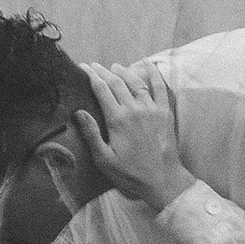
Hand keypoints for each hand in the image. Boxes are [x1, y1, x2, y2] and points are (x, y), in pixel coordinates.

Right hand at [84, 61, 192, 210]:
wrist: (162, 179)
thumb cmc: (130, 173)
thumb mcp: (104, 159)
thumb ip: (92, 134)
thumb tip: (79, 112)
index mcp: (117, 119)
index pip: (101, 90)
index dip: (91, 76)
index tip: (83, 67)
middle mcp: (134, 109)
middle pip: (117, 82)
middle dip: (104, 71)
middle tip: (94, 65)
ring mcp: (151, 108)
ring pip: (135, 82)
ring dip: (124, 71)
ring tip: (114, 66)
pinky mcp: (165, 111)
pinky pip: (159, 86)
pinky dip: (153, 73)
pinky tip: (148, 64)